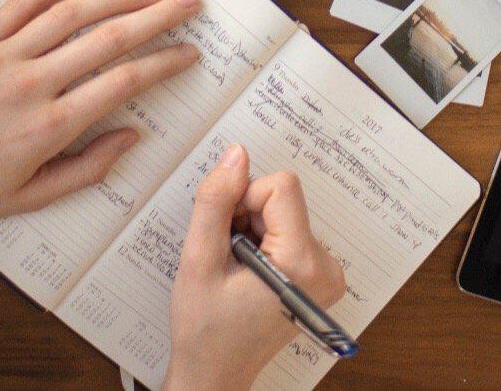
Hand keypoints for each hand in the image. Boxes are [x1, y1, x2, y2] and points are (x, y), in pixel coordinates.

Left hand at [0, 0, 200, 232]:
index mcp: (49, 127)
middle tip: (189, 3)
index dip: (164, 63)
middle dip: (157, 17)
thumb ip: (87, 169)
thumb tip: (132, 136)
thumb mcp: (32, 198)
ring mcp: (0, 58)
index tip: (189, 53)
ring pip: (70, 14)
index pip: (123, 82)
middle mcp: (30, 84)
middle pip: (108, 38)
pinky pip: (21, 4)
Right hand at [165, 144, 345, 389]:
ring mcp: (326, 273)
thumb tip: (236, 155)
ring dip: (250, 230)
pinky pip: (287, 231)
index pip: (280, 187)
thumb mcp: (198, 260)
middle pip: (282, 199)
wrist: (215, 373)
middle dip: (244, 217)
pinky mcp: (318, 275)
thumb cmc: (204, 328)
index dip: (241, 200)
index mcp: (303, 263)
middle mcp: (326, 266)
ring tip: (233, 269)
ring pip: (282, 213)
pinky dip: (260, 242)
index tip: (225, 234)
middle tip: (225, 256)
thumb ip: (215, 202)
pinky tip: (245, 272)